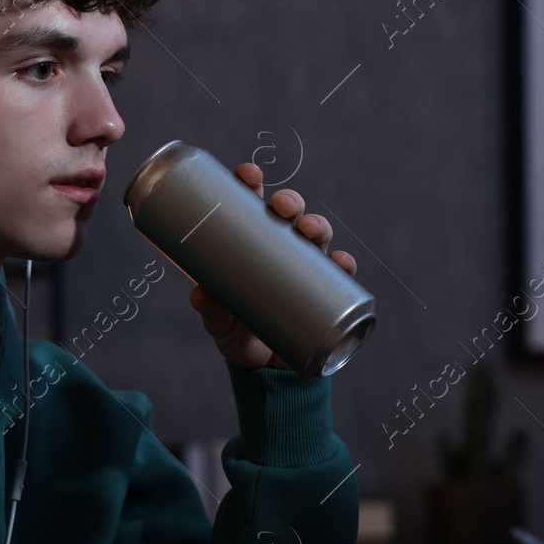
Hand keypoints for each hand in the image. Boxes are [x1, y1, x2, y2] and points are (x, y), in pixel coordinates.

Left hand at [189, 162, 358, 370]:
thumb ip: (210, 310)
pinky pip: (338, 273)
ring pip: (316, 235)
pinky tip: (341, 263)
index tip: (248, 173)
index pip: (250, 204)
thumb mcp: (219, 322)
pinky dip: (343, 265)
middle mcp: (280, 249)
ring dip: (317, 225)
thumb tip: (200, 295)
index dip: (251, 183)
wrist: (264, 370)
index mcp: (250, 243)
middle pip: (288, 213)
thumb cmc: (237, 333)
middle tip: (281, 206)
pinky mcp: (324, 292)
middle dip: (289, 202)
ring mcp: (304, 267)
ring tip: (309, 230)